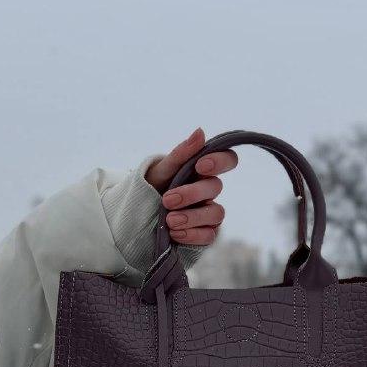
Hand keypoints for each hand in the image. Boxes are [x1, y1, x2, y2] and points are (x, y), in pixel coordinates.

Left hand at [145, 127, 237, 245]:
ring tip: (169, 220)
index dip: (220, 161)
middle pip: (216, 187)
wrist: (138, 214)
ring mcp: (209, 213)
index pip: (228, 160)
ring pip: (216, 214)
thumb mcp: (162, 169)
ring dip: (192, 217)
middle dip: (191, 193)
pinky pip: (209, 236)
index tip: (200, 166)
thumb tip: (200, 131)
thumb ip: (181, 153)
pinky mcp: (205, 233)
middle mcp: (209, 191)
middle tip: (167, 199)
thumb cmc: (153, 186)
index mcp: (203, 170)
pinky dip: (191, 235)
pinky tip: (174, 233)